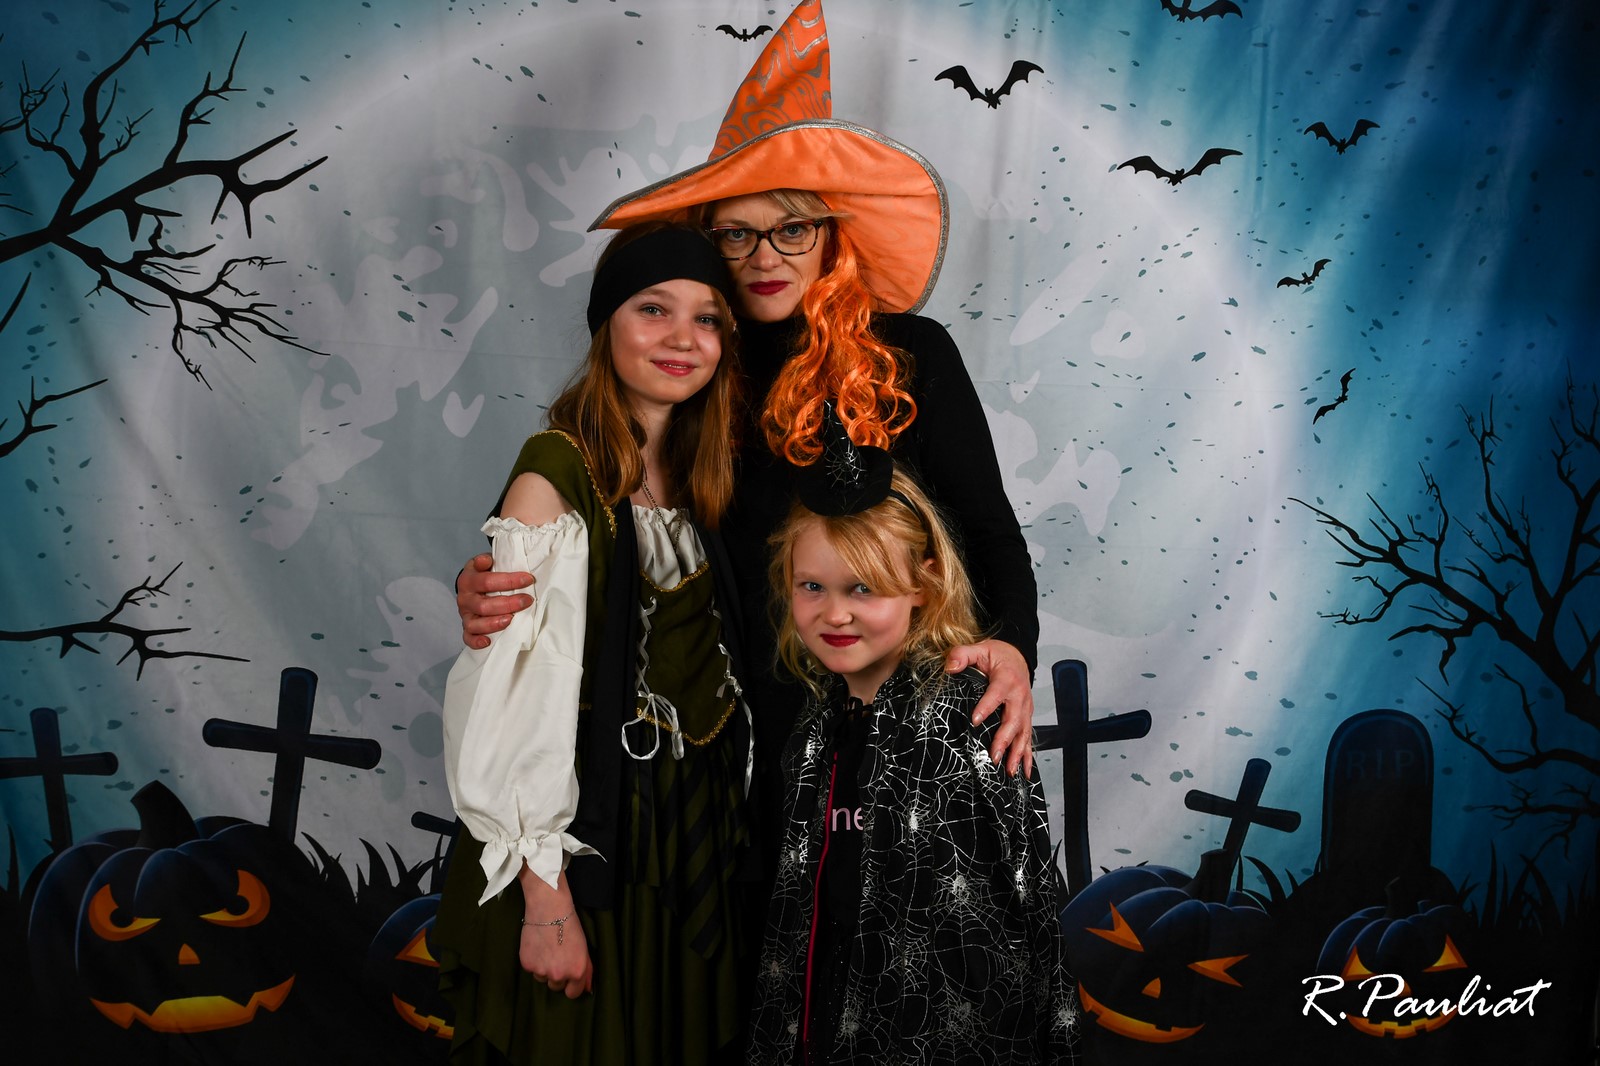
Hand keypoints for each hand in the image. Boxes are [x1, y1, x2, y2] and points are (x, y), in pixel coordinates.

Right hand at [457, 553, 534, 649]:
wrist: (470, 586)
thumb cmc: (483, 575)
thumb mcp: (483, 563)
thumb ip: (484, 561)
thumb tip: (486, 560)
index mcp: (468, 581)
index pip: (487, 581)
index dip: (509, 580)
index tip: (528, 579)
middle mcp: (464, 599)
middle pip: (484, 605)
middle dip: (508, 603)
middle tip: (527, 601)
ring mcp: (465, 615)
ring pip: (475, 624)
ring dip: (493, 623)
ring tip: (510, 620)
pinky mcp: (467, 628)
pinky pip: (468, 638)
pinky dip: (476, 641)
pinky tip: (487, 641)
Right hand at [518, 870, 592, 997]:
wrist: (549, 908)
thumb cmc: (569, 925)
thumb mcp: (584, 948)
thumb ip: (586, 970)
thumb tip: (587, 989)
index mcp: (576, 971)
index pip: (573, 994)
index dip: (571, 985)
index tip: (569, 977)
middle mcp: (559, 975)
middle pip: (556, 987)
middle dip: (557, 976)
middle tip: (557, 956)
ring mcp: (542, 971)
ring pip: (542, 979)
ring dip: (544, 969)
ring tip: (547, 949)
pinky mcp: (527, 964)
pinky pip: (531, 970)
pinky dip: (533, 961)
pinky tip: (538, 946)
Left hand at [945, 639, 1034, 776]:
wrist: (1018, 655)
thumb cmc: (997, 655)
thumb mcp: (979, 649)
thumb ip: (962, 655)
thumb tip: (949, 667)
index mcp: (1006, 679)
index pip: (996, 694)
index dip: (986, 707)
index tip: (974, 721)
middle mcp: (1019, 696)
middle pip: (1013, 720)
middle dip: (1004, 740)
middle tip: (993, 756)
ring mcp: (1025, 708)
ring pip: (1023, 733)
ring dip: (1017, 753)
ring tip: (1009, 771)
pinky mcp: (1026, 717)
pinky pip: (1028, 738)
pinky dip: (1028, 756)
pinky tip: (1025, 772)